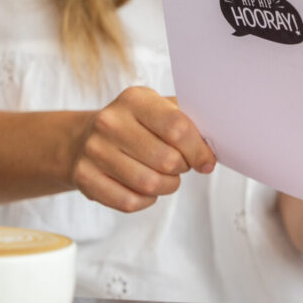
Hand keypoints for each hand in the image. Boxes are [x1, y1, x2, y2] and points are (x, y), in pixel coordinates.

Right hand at [69, 86, 215, 211]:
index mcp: (135, 99)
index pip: (178, 127)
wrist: (83, 138)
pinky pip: (129, 202)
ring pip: (149, 184)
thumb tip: (218, 141)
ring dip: (167, 186)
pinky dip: (146, 200)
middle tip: (182, 166)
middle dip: (183, 168)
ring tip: (166, 178)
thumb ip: (189, 121)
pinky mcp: (84, 177)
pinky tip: (146, 190)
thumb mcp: (159, 109)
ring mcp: (94, 150)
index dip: (198, 149)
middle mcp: (110, 122)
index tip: (206, 160)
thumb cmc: (136, 125)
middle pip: (166, 160)